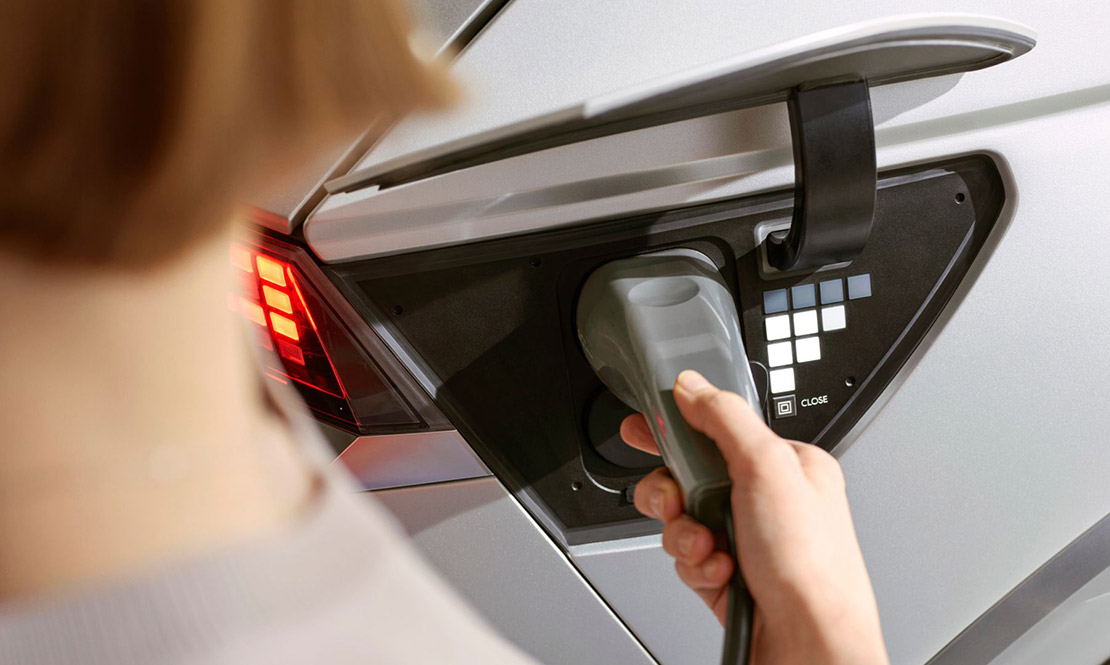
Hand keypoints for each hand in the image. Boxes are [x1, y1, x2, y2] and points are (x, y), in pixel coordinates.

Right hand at [623, 370, 888, 664]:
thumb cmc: (812, 565)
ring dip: (686, 534)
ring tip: (710, 548)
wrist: (808, 643)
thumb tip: (692, 387)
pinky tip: (720, 574)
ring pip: (682, 518)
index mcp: (786, 464)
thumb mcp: (767, 467)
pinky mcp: (728, 574)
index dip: (676, 424)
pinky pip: (687, 557)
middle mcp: (766, 499)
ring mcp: (746, 539)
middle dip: (674, 491)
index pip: (719, 426)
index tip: (642, 426)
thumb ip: (725, 418)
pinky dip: (696, 566)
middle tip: (677, 500)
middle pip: (689, 473)